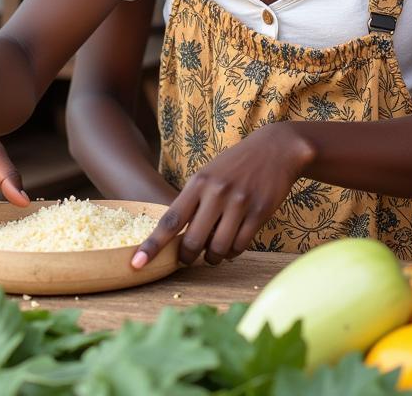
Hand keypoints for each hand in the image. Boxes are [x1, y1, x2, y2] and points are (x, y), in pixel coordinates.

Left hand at [131, 122, 313, 268]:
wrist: (275, 149)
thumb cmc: (236, 164)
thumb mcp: (208, 174)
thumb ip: (193, 201)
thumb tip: (175, 237)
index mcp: (198, 182)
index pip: (170, 220)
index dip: (152, 245)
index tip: (136, 263)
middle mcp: (217, 192)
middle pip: (193, 242)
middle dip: (187, 256)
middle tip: (188, 257)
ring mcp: (239, 203)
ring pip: (217, 248)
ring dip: (213, 256)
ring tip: (215, 249)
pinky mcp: (259, 212)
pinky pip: (240, 246)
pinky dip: (233, 251)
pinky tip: (233, 241)